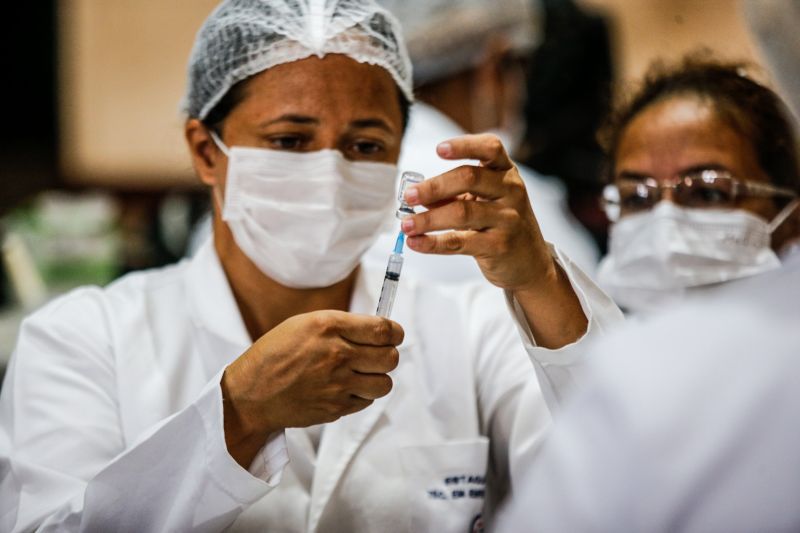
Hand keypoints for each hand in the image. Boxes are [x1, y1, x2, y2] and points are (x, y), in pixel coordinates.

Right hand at [221, 310, 403, 465]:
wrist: (250, 394)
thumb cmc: (276, 354)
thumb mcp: (304, 324)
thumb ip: (342, 326)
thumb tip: (378, 331)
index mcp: (328, 327)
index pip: (383, 329)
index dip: (396, 332)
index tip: (394, 334)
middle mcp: (336, 355)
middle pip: (390, 357)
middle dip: (388, 355)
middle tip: (377, 354)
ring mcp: (337, 385)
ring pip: (384, 383)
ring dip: (378, 377)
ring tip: (362, 373)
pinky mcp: (336, 408)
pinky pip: (366, 401)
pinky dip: (361, 395)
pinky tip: (343, 387)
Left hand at [400, 134, 554, 291]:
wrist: (529, 262)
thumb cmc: (500, 225)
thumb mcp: (482, 202)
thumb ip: (452, 195)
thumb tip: (416, 194)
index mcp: (505, 173)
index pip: (490, 148)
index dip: (464, 145)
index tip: (439, 149)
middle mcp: (511, 191)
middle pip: (469, 178)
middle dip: (434, 186)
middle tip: (409, 195)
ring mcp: (507, 219)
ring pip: (462, 213)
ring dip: (428, 219)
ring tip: (406, 224)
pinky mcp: (499, 246)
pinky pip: (460, 242)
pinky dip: (433, 242)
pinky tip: (416, 242)